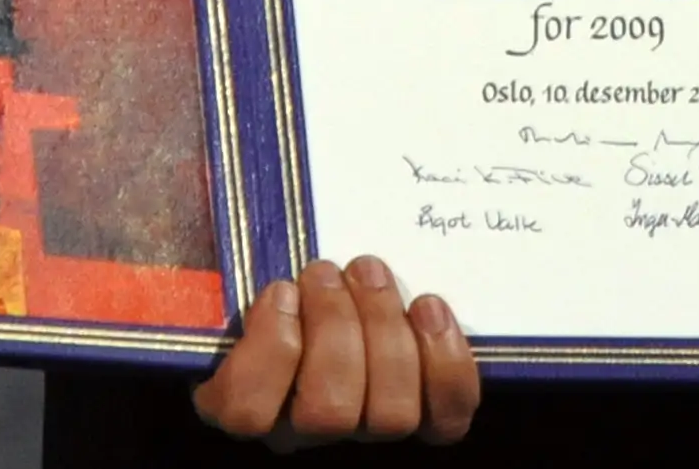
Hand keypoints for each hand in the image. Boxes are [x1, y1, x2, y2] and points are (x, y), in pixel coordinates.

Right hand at [190, 255, 479, 447]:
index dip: (269, 352)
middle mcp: (313, 431)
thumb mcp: (252, 287)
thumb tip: (263, 267)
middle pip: (328, 409)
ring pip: (390, 413)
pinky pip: (449, 412)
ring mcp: (373, 430)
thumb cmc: (292, 294)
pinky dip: (444, 359)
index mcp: (258, 403)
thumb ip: (250, 283)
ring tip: (369, 272)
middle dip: (333, 326)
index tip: (281, 291)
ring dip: (384, 329)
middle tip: (325, 272)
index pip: (248, 414)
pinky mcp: (431, 422)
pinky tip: (428, 307)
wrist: (355, 317)